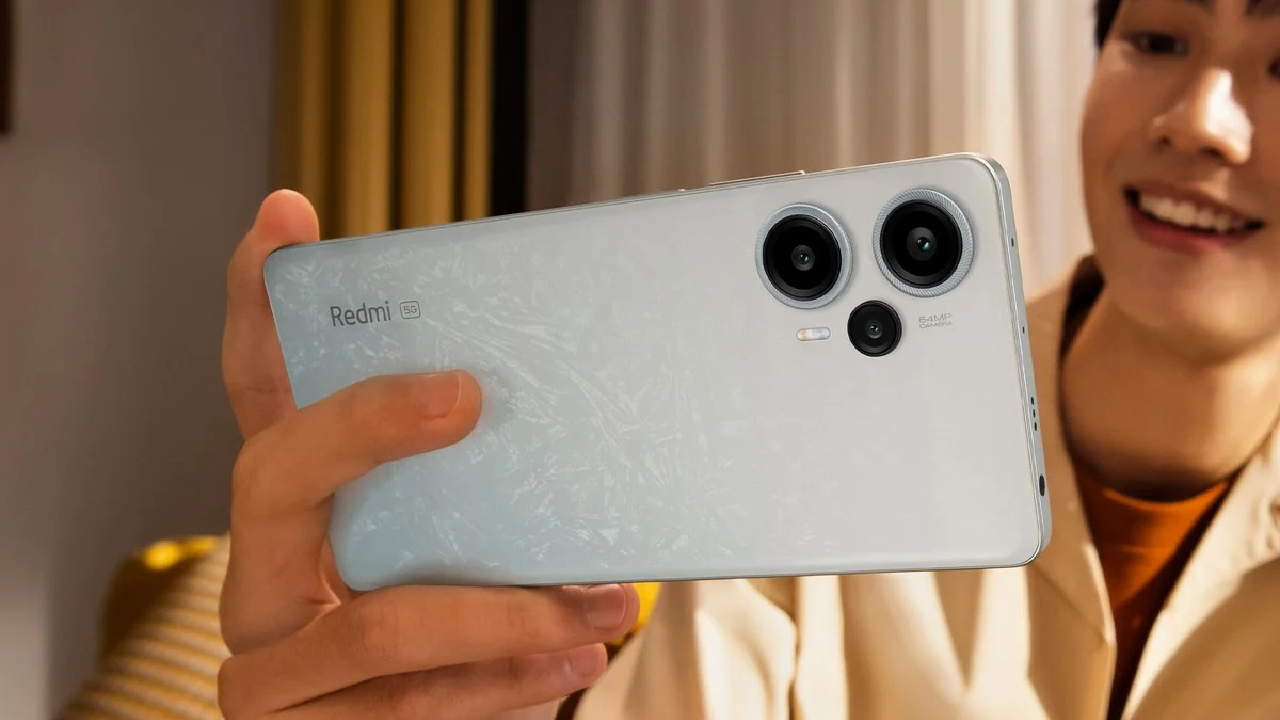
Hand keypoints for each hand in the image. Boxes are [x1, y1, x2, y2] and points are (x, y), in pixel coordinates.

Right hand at [217, 191, 639, 718]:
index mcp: (291, 517)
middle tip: (463, 395)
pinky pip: (407, 708)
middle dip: (367, 423)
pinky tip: (564, 669)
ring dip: (502, 612)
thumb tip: (556, 399)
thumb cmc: (439, 643)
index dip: (257, 310)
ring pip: (375, 620)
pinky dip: (499, 690)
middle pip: (273, 474)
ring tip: (599, 604)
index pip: (255, 395)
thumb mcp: (446, 553)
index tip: (286, 221)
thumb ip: (470, 489)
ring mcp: (270, 666)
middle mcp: (259, 578)